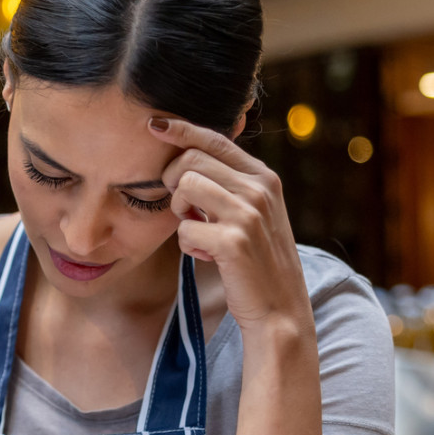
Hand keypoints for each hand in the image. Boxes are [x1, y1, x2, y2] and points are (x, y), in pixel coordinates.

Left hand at [150, 117, 313, 334]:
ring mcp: (249, 213)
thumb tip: (189, 159)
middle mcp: (260, 188)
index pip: (215, 138)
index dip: (181, 129)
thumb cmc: (257, 261)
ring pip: (186, 185)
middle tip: (183, 208)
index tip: (154, 125)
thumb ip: (229, 185)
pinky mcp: (234, 240)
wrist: (279, 309)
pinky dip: (188, 244)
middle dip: (173, 181)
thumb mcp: (252, 214)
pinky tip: (206, 256)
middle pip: (191, 158)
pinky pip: (185, 228)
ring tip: (196, 230)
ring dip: (179, 211)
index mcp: (264, 177)